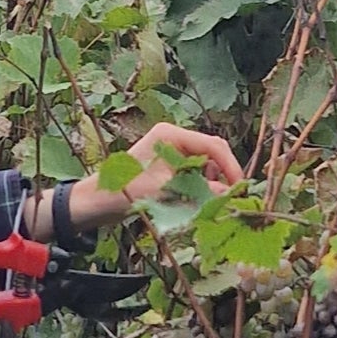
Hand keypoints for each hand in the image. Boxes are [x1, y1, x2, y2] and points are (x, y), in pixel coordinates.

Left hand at [64, 122, 244, 233]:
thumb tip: (228, 193)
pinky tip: (200, 201)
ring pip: (205, 165)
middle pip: (212, 152)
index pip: (212, 145)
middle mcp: (173, 139)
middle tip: (232, 196)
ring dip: (213, 182)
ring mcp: (171, 152)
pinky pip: (194, 174)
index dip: (230, 165)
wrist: (97, 203)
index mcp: (170, 135)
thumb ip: (198, 191)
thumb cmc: (125, 191)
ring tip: (213, 202)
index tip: (239, 186)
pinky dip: (201, 187)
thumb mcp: (165, 191)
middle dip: (224, 173)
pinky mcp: (168, 167)